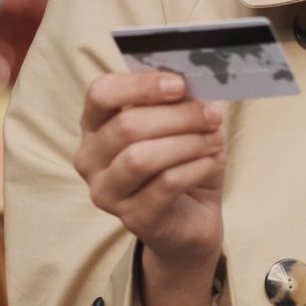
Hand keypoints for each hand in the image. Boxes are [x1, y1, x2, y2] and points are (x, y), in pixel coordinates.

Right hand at [75, 72, 225, 270]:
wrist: (191, 220)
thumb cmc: (179, 164)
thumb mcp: (178, 126)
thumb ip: (175, 103)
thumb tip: (190, 84)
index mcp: (95, 126)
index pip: (100, 93)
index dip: (140, 85)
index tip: (179, 85)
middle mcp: (90, 159)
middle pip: (127, 126)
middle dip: (178, 116)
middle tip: (212, 115)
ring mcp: (106, 192)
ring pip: (141, 157)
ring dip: (187, 142)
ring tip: (215, 139)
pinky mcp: (132, 218)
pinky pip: (165, 184)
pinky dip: (196, 167)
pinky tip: (213, 161)